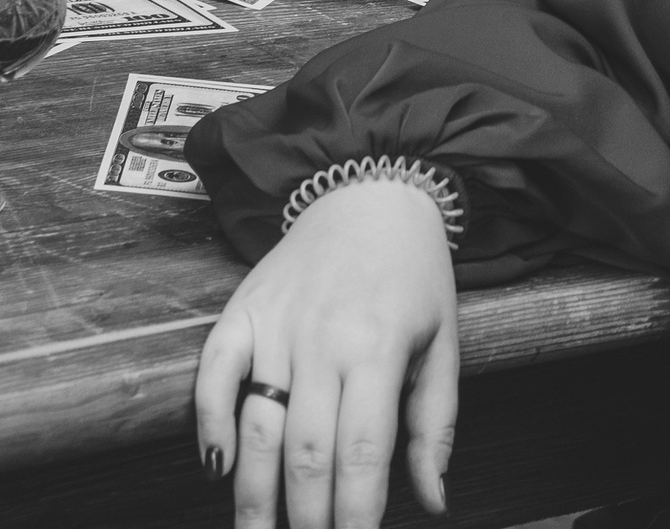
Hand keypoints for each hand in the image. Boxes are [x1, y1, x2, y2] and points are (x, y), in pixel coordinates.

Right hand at [195, 178, 458, 528]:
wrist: (372, 190)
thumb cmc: (414, 274)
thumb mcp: (443, 340)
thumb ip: (436, 423)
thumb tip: (434, 501)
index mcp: (379, 348)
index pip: (362, 452)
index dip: (356, 512)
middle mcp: (324, 340)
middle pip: (306, 452)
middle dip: (304, 519)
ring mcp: (277, 325)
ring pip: (257, 427)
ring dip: (253, 495)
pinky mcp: (242, 310)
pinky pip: (214, 373)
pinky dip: (209, 421)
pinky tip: (215, 467)